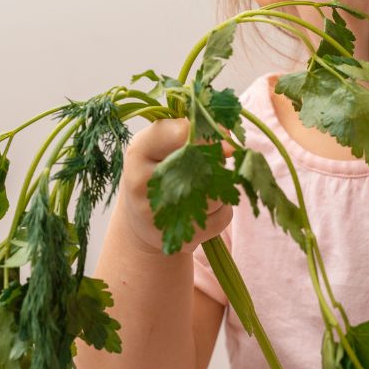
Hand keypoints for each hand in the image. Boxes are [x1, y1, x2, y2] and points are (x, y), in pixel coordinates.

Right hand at [119, 118, 234, 255]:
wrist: (142, 219)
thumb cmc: (158, 169)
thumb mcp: (163, 143)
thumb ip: (192, 131)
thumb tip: (229, 136)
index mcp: (138, 151)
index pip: (181, 133)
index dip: (208, 133)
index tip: (220, 136)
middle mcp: (143, 184)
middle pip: (205, 162)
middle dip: (216, 161)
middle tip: (207, 163)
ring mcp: (161, 216)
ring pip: (218, 190)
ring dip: (221, 185)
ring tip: (200, 187)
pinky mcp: (182, 238)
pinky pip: (224, 214)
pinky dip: (223, 208)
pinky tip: (203, 207)